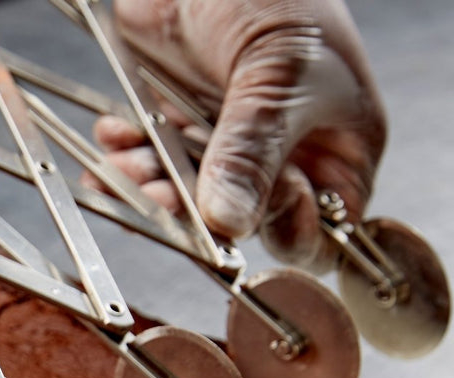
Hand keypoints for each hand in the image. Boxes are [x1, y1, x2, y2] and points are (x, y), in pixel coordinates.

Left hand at [95, 0, 386, 271]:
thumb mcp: (279, 72)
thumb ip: (253, 151)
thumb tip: (230, 223)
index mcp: (339, 146)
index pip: (317, 226)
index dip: (280, 230)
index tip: (239, 222)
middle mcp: (284, 152)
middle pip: (243, 219)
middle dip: (199, 214)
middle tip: (163, 198)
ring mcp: (228, 140)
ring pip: (188, 198)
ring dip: (152, 188)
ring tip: (129, 167)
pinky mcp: (179, 121)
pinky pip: (151, 163)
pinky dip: (127, 159)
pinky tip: (114, 140)